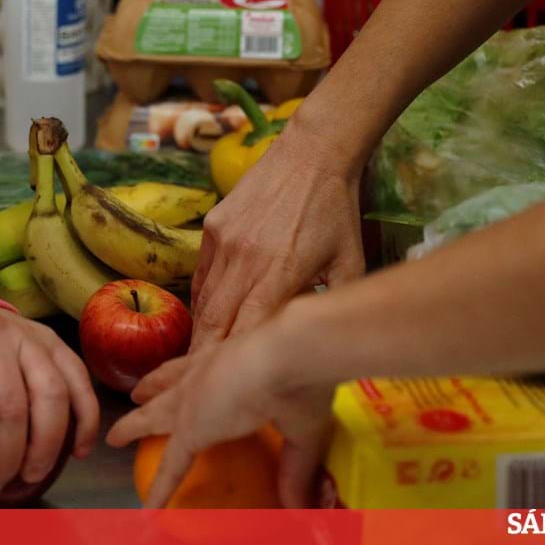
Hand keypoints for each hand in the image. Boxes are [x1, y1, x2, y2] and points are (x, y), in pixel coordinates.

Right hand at [106, 300, 334, 508]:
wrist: (298, 337)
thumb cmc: (297, 390)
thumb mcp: (301, 435)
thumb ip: (295, 472)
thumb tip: (298, 511)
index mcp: (201, 424)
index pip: (173, 463)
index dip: (160, 489)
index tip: (148, 512)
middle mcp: (191, 395)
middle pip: (153, 415)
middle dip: (132, 428)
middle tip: (113, 437)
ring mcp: (202, 365)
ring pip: (164, 380)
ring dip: (148, 390)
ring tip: (136, 394)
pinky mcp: (218, 344)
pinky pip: (185, 358)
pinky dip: (174, 367)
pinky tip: (179, 366)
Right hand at [133, 128, 363, 404]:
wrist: (312, 152)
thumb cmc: (337, 212)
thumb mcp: (349, 264)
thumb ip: (330, 304)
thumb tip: (317, 344)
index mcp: (281, 272)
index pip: (246, 330)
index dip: (231, 365)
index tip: (222, 393)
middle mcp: (244, 259)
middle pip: (215, 322)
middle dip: (204, 361)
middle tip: (196, 392)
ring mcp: (223, 242)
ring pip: (204, 300)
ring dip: (202, 333)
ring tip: (196, 366)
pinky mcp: (212, 228)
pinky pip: (202, 275)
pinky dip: (204, 300)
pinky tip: (208, 319)